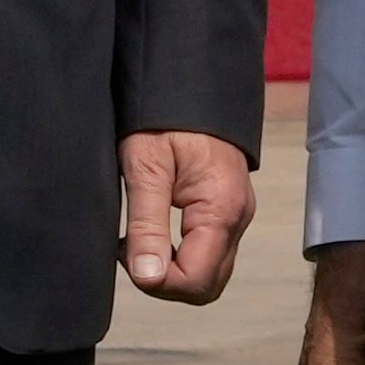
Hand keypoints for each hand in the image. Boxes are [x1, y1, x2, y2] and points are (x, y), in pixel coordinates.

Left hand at [119, 130, 254, 302]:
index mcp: (222, 209)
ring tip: (138, 237)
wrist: (191, 78)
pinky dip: (181, 254)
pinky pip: (210, 251)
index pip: (197, 282)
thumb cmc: (166, 116)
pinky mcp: (229, 209)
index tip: (125, 252)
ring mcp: (238, 214)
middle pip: (207, 285)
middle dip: (165, 281)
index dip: (157, 281)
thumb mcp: (146, 165)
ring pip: (210, 272)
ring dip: (172, 268)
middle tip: (130, 248)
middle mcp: (239, 218)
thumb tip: (148, 279)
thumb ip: (147, 225)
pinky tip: (152, 230)